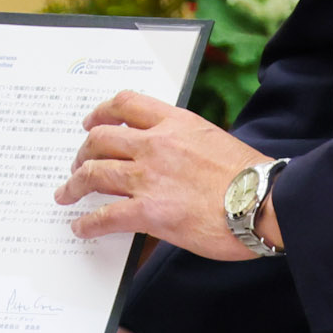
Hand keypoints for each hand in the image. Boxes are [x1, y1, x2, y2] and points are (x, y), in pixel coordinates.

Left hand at [59, 91, 274, 259]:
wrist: (266, 202)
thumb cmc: (251, 177)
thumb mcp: (213, 140)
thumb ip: (184, 142)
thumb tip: (169, 158)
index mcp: (174, 121)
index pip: (126, 103)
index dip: (101, 112)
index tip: (92, 122)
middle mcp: (155, 143)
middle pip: (100, 139)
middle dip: (83, 152)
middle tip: (77, 165)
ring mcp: (149, 177)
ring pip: (93, 173)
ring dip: (74, 185)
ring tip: (66, 194)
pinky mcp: (149, 212)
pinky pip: (104, 216)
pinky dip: (87, 223)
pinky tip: (81, 229)